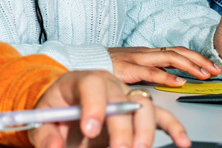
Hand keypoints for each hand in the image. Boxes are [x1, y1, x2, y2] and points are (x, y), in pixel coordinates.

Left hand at [29, 70, 189, 147]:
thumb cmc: (56, 111)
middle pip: (123, 98)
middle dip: (122, 127)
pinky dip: (174, 128)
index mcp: (82, 80)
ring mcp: (127, 97)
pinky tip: (181, 142)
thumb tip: (54, 146)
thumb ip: (45, 134)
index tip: (90, 129)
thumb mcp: (41, 120)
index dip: (94, 105)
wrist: (64, 112)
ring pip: (145, 106)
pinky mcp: (138, 113)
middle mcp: (109, 85)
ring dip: (143, 131)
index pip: (92, 84)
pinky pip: (161, 116)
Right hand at [109, 46, 219, 85]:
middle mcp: (146, 52)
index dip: (196, 58)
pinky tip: (177, 82)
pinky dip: (166, 76)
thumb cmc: (109, 67)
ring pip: (169, 58)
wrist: (84, 62)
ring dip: (189, 66)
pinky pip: (151, 71)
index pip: (178, 51)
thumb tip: (170, 79)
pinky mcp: (128, 67)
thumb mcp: (134, 67)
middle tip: (215, 70)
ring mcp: (138, 58)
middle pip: (179, 52)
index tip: (211, 66)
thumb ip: (150, 71)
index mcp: (149, 52)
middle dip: (199, 61)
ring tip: (202, 75)